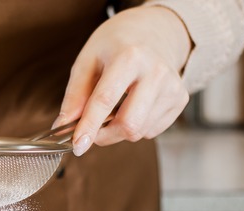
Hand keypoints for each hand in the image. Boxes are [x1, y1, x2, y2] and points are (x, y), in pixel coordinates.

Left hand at [54, 6, 191, 155]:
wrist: (152, 32)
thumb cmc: (115, 47)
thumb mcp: (87, 61)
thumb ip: (75, 95)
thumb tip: (63, 125)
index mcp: (129, 57)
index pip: (106, 100)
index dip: (89, 126)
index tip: (78, 145)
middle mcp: (156, 72)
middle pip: (129, 124)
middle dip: (105, 135)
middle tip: (92, 129)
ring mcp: (172, 87)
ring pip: (139, 132)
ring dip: (118, 130)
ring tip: (116, 107)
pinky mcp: (180, 99)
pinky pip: (151, 131)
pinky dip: (136, 126)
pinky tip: (134, 106)